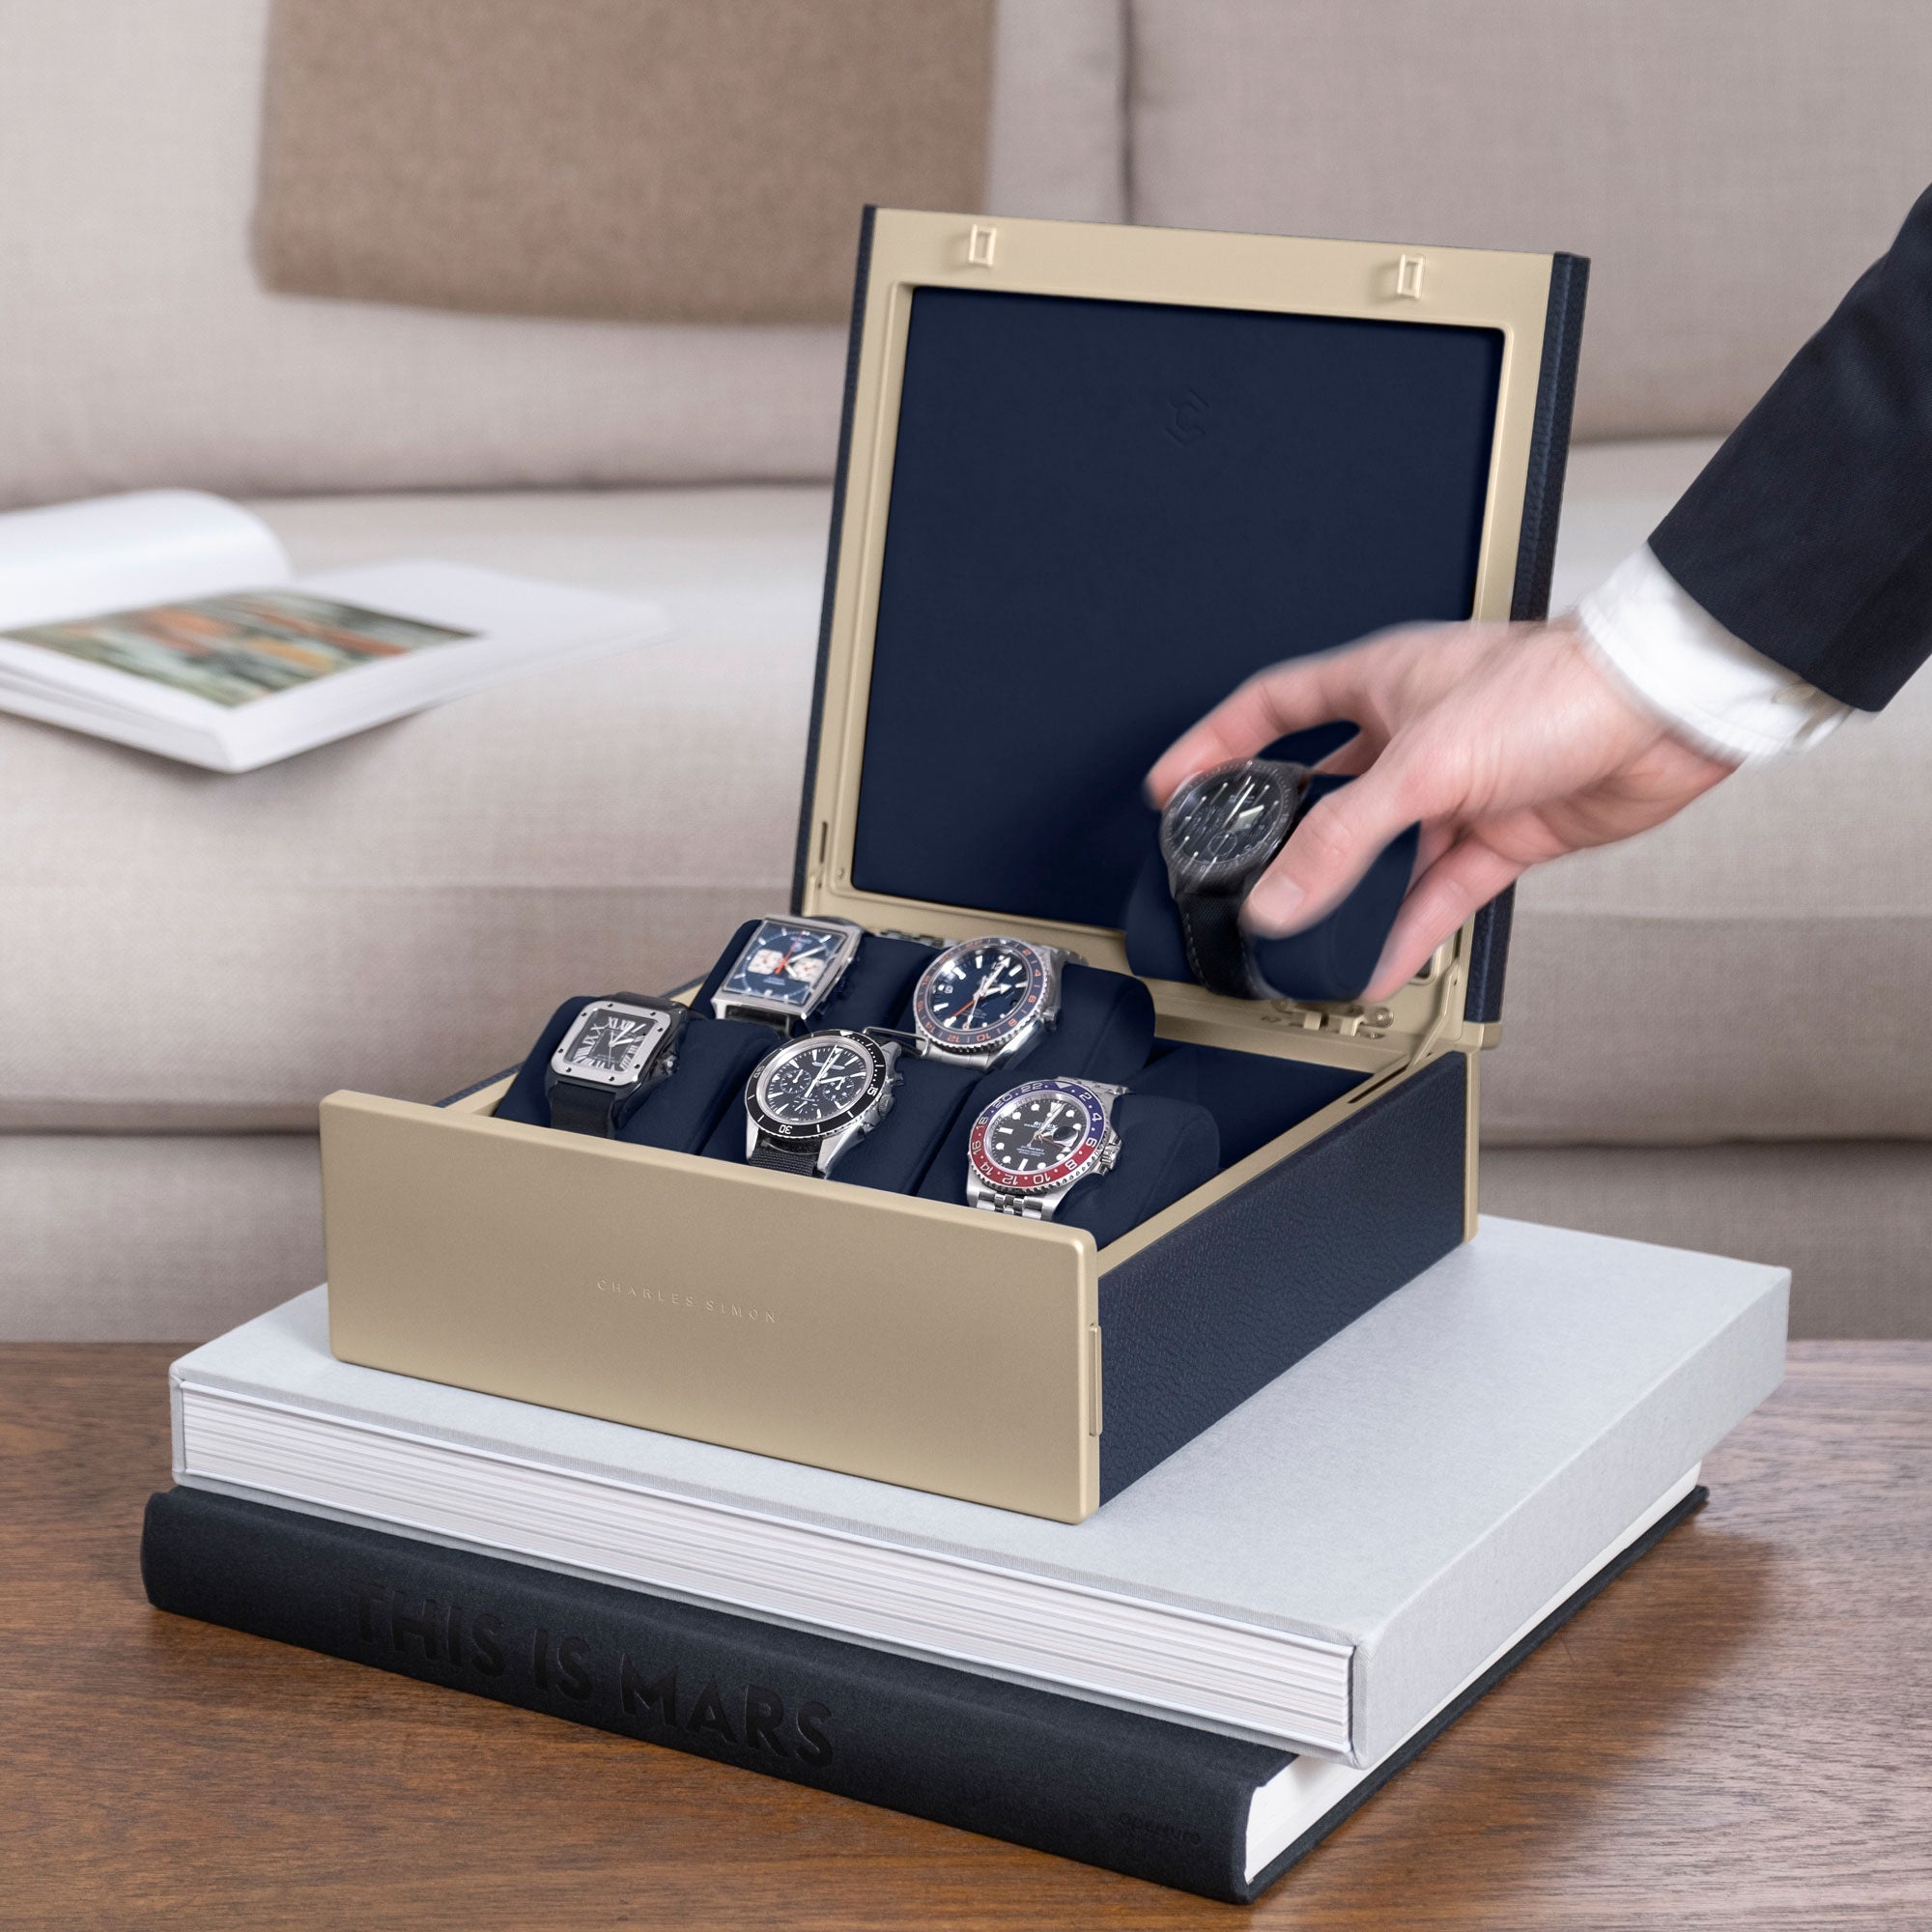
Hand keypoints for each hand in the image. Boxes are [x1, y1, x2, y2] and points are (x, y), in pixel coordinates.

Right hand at [1146, 618, 1736, 1001]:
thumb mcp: (1425, 763)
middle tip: (1238, 880)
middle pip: (1323, 793)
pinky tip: (1375, 964)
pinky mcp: (1499, 835)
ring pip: (1379, 854)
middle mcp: (1412, 733)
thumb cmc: (1560, 688)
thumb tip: (1279, 897)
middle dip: (1281, 840)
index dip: (1216, 744)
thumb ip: (1344, 838)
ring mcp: (1456, 788)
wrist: (1666, 714)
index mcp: (1381, 681)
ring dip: (1346, 899)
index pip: (1272, 707)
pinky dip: (1404, 930)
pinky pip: (1434, 893)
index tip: (1174, 786)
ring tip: (1304, 942)